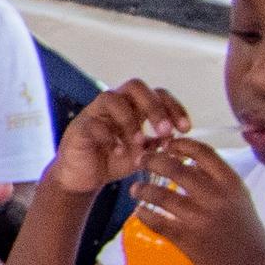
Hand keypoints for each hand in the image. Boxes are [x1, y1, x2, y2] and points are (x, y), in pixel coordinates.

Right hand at [48, 79, 185, 194]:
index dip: (174, 107)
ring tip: (139, 143)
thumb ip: (158, 144)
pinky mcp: (79, 128)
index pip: (157, 93)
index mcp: (133, 108)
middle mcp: (114, 104)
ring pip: (111, 98)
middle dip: (155, 107)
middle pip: (135, 86)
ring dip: (130, 120)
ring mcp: (94, 113)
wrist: (84, 178)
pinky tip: (118, 152)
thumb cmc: (114, 161)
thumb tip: (177, 139)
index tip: (186, 130)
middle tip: (165, 131)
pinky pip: (93, 123)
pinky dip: (109, 137)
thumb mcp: (143, 154)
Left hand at [131, 135, 264, 264]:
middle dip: (153, 160)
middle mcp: (217, 198)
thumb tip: (186, 162)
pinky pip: (157, 221)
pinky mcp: (189, 240)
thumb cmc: (246, 236)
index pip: (203, 152)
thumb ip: (217, 182)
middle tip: (141, 160)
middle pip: (175, 168)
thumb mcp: (240, 201)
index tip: (167, 144)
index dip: (180, 144)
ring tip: (136, 189)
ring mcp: (202, 219)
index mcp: (232, 184)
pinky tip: (140, 212)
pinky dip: (144, 214)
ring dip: (143, 189)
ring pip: (160, 194)